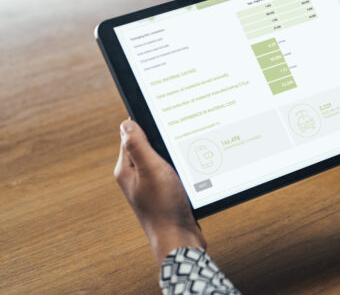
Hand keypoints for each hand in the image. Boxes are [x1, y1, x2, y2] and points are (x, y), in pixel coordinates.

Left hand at [114, 119, 205, 264]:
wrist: (180, 239)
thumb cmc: (164, 207)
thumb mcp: (151, 170)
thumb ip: (138, 145)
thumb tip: (127, 123)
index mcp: (126, 170)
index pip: (131, 135)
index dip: (147, 127)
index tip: (164, 124)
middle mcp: (136, 177)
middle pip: (148, 146)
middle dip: (163, 141)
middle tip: (177, 143)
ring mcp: (151, 185)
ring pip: (162, 159)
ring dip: (174, 156)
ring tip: (184, 161)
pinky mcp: (165, 192)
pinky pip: (172, 171)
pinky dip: (181, 168)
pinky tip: (190, 172)